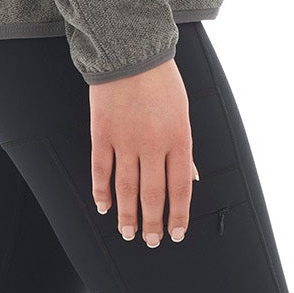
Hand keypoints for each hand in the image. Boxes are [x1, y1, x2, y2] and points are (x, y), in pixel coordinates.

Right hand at [88, 57, 200, 245]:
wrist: (130, 50)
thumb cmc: (161, 79)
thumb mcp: (183, 111)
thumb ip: (185, 147)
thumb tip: (192, 179)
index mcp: (178, 138)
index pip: (180, 189)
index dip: (178, 216)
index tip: (175, 235)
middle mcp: (153, 144)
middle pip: (153, 195)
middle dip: (153, 223)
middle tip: (151, 242)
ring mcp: (125, 139)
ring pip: (126, 189)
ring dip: (127, 215)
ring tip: (128, 233)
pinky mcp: (102, 132)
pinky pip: (101, 170)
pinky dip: (101, 192)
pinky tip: (103, 207)